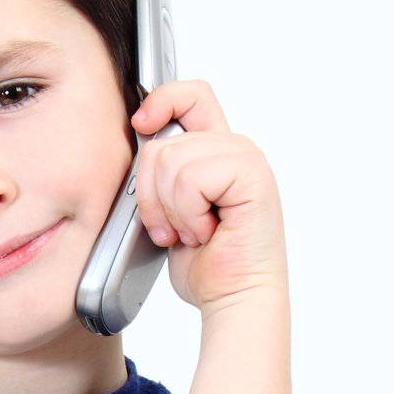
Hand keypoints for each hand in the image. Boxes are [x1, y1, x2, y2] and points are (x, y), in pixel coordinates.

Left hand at [131, 80, 288, 311]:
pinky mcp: (252, 176)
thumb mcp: (168, 210)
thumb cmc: (206, 264)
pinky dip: (188, 215)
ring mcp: (246, 159)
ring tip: (193, 232)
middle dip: (152, 194)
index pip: (189, 95)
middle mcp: (233, 148)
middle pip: (163, 141)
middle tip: (175, 227)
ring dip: (172, 211)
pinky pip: (191, 180)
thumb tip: (140, 139)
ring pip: (172, 162)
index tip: (140, 125)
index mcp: (214, 151)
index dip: (160, 101)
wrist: (233, 298)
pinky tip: (207, 232)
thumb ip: (160, 172)